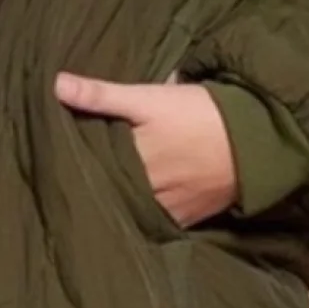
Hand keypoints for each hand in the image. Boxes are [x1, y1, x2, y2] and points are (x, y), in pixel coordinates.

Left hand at [54, 69, 237, 227]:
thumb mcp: (148, 98)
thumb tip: (55, 85)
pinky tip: (129, 207)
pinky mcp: (185, 219)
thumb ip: (101, 95)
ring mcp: (166, 210)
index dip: (72, 164)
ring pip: (129, 209)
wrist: (256, 140)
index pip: (90, 169)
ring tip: (94, 193)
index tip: (52, 159)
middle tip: (65, 178)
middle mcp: (145, 192)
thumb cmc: (198, 113)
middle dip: (91, 185)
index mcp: (132, 162)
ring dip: (115, 201)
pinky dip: (141, 214)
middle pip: (109, 191)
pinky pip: (154, 222)